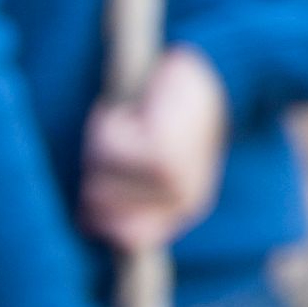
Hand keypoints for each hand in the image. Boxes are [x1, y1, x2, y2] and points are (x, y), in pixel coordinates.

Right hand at [82, 45, 227, 250]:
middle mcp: (182, 202)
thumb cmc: (174, 112)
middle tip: (124, 140)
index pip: (127, 239)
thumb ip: (125, 195)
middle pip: (97, 208)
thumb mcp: (153, 160)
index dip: (101, 214)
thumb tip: (89, 222)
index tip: (105, 178)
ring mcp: (175, 181)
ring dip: (101, 145)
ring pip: (97, 178)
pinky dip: (109, 122)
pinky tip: (136, 110)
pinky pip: (106, 146)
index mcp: (181, 209)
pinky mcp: (163, 153)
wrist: (218, 66)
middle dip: (96, 171)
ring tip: (132, 123)